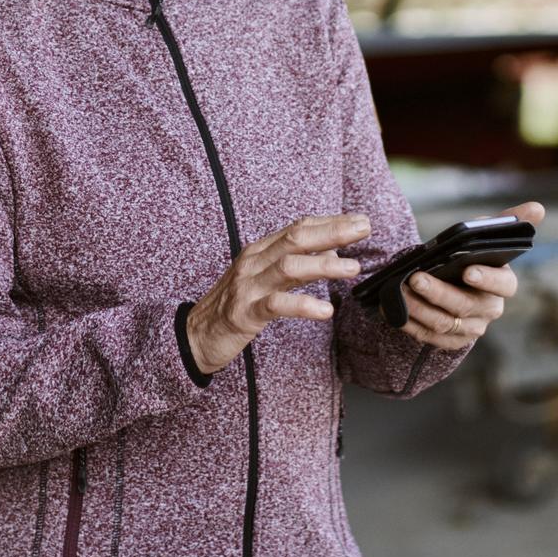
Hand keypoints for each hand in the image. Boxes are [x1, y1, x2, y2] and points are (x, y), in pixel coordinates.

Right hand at [186, 214, 371, 374]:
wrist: (194, 336)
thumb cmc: (233, 306)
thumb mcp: (264, 279)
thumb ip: (295, 264)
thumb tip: (331, 250)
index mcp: (259, 251)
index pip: (297, 228)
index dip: (330, 222)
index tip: (360, 219)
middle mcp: (253, 262)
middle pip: (295, 239)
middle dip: (332, 232)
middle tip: (363, 229)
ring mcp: (247, 286)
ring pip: (288, 267)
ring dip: (324, 265)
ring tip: (353, 268)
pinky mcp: (244, 313)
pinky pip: (276, 305)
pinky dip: (303, 305)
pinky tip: (325, 310)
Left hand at [396, 200, 544, 350]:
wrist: (454, 283)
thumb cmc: (471, 255)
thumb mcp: (486, 236)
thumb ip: (507, 221)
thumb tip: (538, 207)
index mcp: (503, 283)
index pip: (504, 284)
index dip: (487, 278)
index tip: (468, 270)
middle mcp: (489, 309)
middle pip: (465, 305)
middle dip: (438, 292)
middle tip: (416, 277)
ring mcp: (471, 328)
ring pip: (444, 323)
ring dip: (419, 307)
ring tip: (400, 290)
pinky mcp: (451, 341)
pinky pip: (429, 337)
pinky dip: (410, 324)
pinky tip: (393, 310)